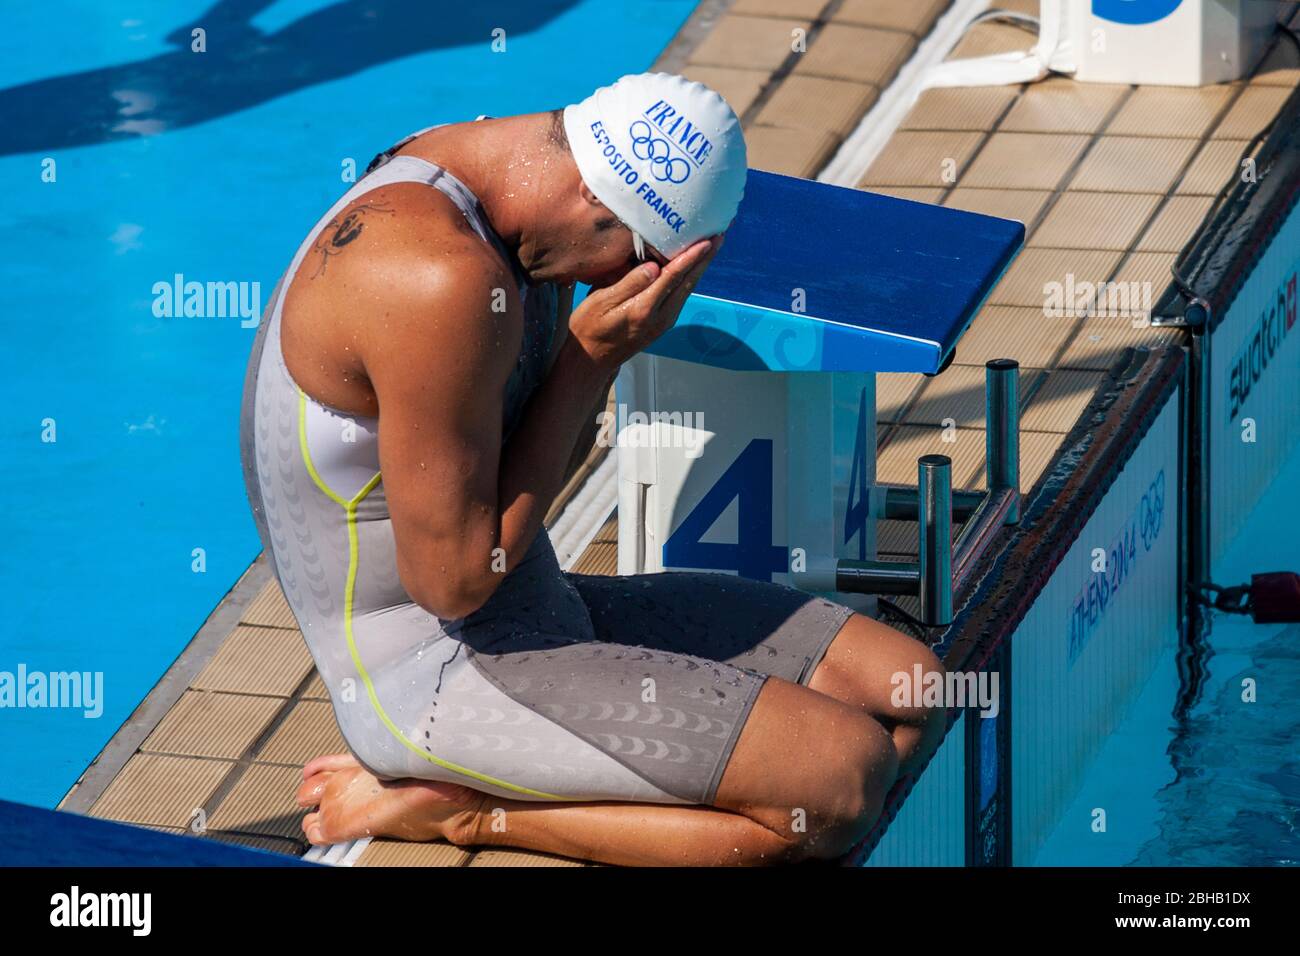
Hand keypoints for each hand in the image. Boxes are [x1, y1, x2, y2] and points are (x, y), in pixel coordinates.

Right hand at [568, 236, 722, 370]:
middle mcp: (661, 317)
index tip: (708, 239)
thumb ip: (629, 283)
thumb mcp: (601, 302)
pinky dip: (689, 276)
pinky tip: (692, 264)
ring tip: (712, 244)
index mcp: (644, 308)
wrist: (592, 360)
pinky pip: (680, 294)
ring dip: (701, 266)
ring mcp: (664, 321)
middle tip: (721, 234)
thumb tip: (655, 266)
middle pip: (689, 282)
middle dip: (706, 257)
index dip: (692, 256)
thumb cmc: (589, 327)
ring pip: (688, 288)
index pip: (674, 276)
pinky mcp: (663, 322)